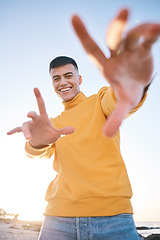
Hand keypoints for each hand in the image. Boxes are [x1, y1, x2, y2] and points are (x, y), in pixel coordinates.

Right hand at [7, 88, 73, 147]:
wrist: (42, 142)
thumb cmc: (49, 135)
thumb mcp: (57, 134)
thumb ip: (64, 131)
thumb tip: (73, 129)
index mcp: (43, 117)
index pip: (41, 105)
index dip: (39, 96)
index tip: (35, 88)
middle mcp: (35, 120)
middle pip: (32, 114)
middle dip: (30, 114)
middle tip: (29, 115)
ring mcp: (29, 126)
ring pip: (25, 126)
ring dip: (26, 132)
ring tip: (27, 138)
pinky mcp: (25, 132)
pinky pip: (18, 130)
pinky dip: (13, 131)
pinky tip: (8, 133)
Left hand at [72, 9, 159, 136]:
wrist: (137, 85)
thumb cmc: (125, 92)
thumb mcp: (122, 104)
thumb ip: (116, 118)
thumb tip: (106, 135)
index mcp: (106, 66)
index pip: (92, 49)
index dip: (83, 34)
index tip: (74, 17)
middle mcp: (117, 55)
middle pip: (115, 39)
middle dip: (119, 26)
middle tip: (124, 11)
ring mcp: (131, 51)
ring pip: (134, 36)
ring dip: (142, 29)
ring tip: (154, 29)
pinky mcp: (145, 50)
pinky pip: (148, 39)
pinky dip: (153, 34)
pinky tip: (158, 29)